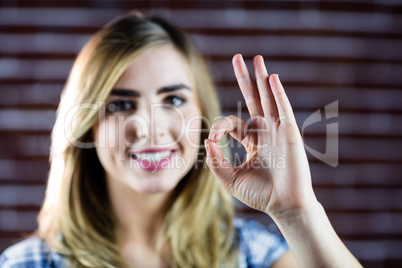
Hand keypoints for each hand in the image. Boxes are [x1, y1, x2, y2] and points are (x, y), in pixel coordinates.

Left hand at [204, 54, 316, 216]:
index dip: (220, 126)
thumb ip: (216, 162)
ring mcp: (278, 130)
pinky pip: (282, 109)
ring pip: (269, 98)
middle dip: (246, 78)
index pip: (234, 123)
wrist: (284, 206)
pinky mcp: (289, 133)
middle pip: (254, 99)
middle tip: (238, 58)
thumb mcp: (230, 179)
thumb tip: (207, 140)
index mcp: (252, 140)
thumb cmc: (260, 195)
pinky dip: (277, 93)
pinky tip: (271, 78)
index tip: (213, 139)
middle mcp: (265, 131)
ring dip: (262, 78)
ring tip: (256, 58)